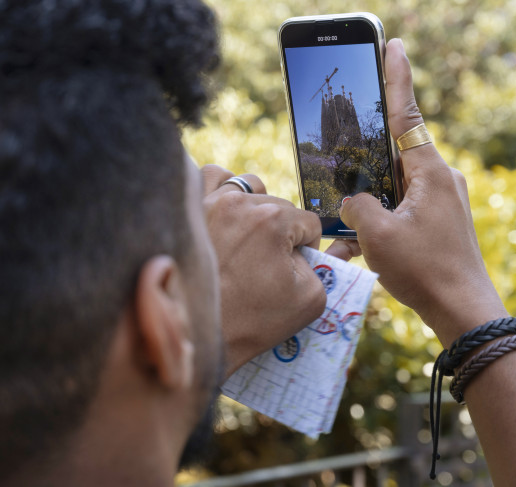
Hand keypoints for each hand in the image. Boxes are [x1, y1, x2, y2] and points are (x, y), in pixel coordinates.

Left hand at [201, 164, 325, 376]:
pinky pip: (209, 178)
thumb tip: (322, 249)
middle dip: (280, 231)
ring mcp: (209, 202)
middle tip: (267, 263)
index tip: (292, 269)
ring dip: (254, 205)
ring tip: (248, 235)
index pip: (308, 222)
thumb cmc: (252, 320)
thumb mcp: (309, 299)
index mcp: (273, 220)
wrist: (197, 334)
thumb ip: (326, 266)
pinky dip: (221, 188)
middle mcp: (240, 202)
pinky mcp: (188, 210)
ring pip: (247, 186)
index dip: (307, 248)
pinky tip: (224, 211)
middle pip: (278, 205)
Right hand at [326, 39, 506, 347]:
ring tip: (347, 236)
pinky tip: (358, 253)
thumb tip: (353, 202)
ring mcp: (442, 203)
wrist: (464, 313)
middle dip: (364, 165)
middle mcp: (440, 181)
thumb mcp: (377, 234)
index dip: (397, 79)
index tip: (394, 47)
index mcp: (430, 173)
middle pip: (393, 157)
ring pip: (393, 190)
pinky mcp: (439, 223)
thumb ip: (357, 206)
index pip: (407, 115)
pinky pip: (401, 213)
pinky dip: (379, 227)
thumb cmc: (425, 271)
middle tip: (343, 161)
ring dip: (368, 208)